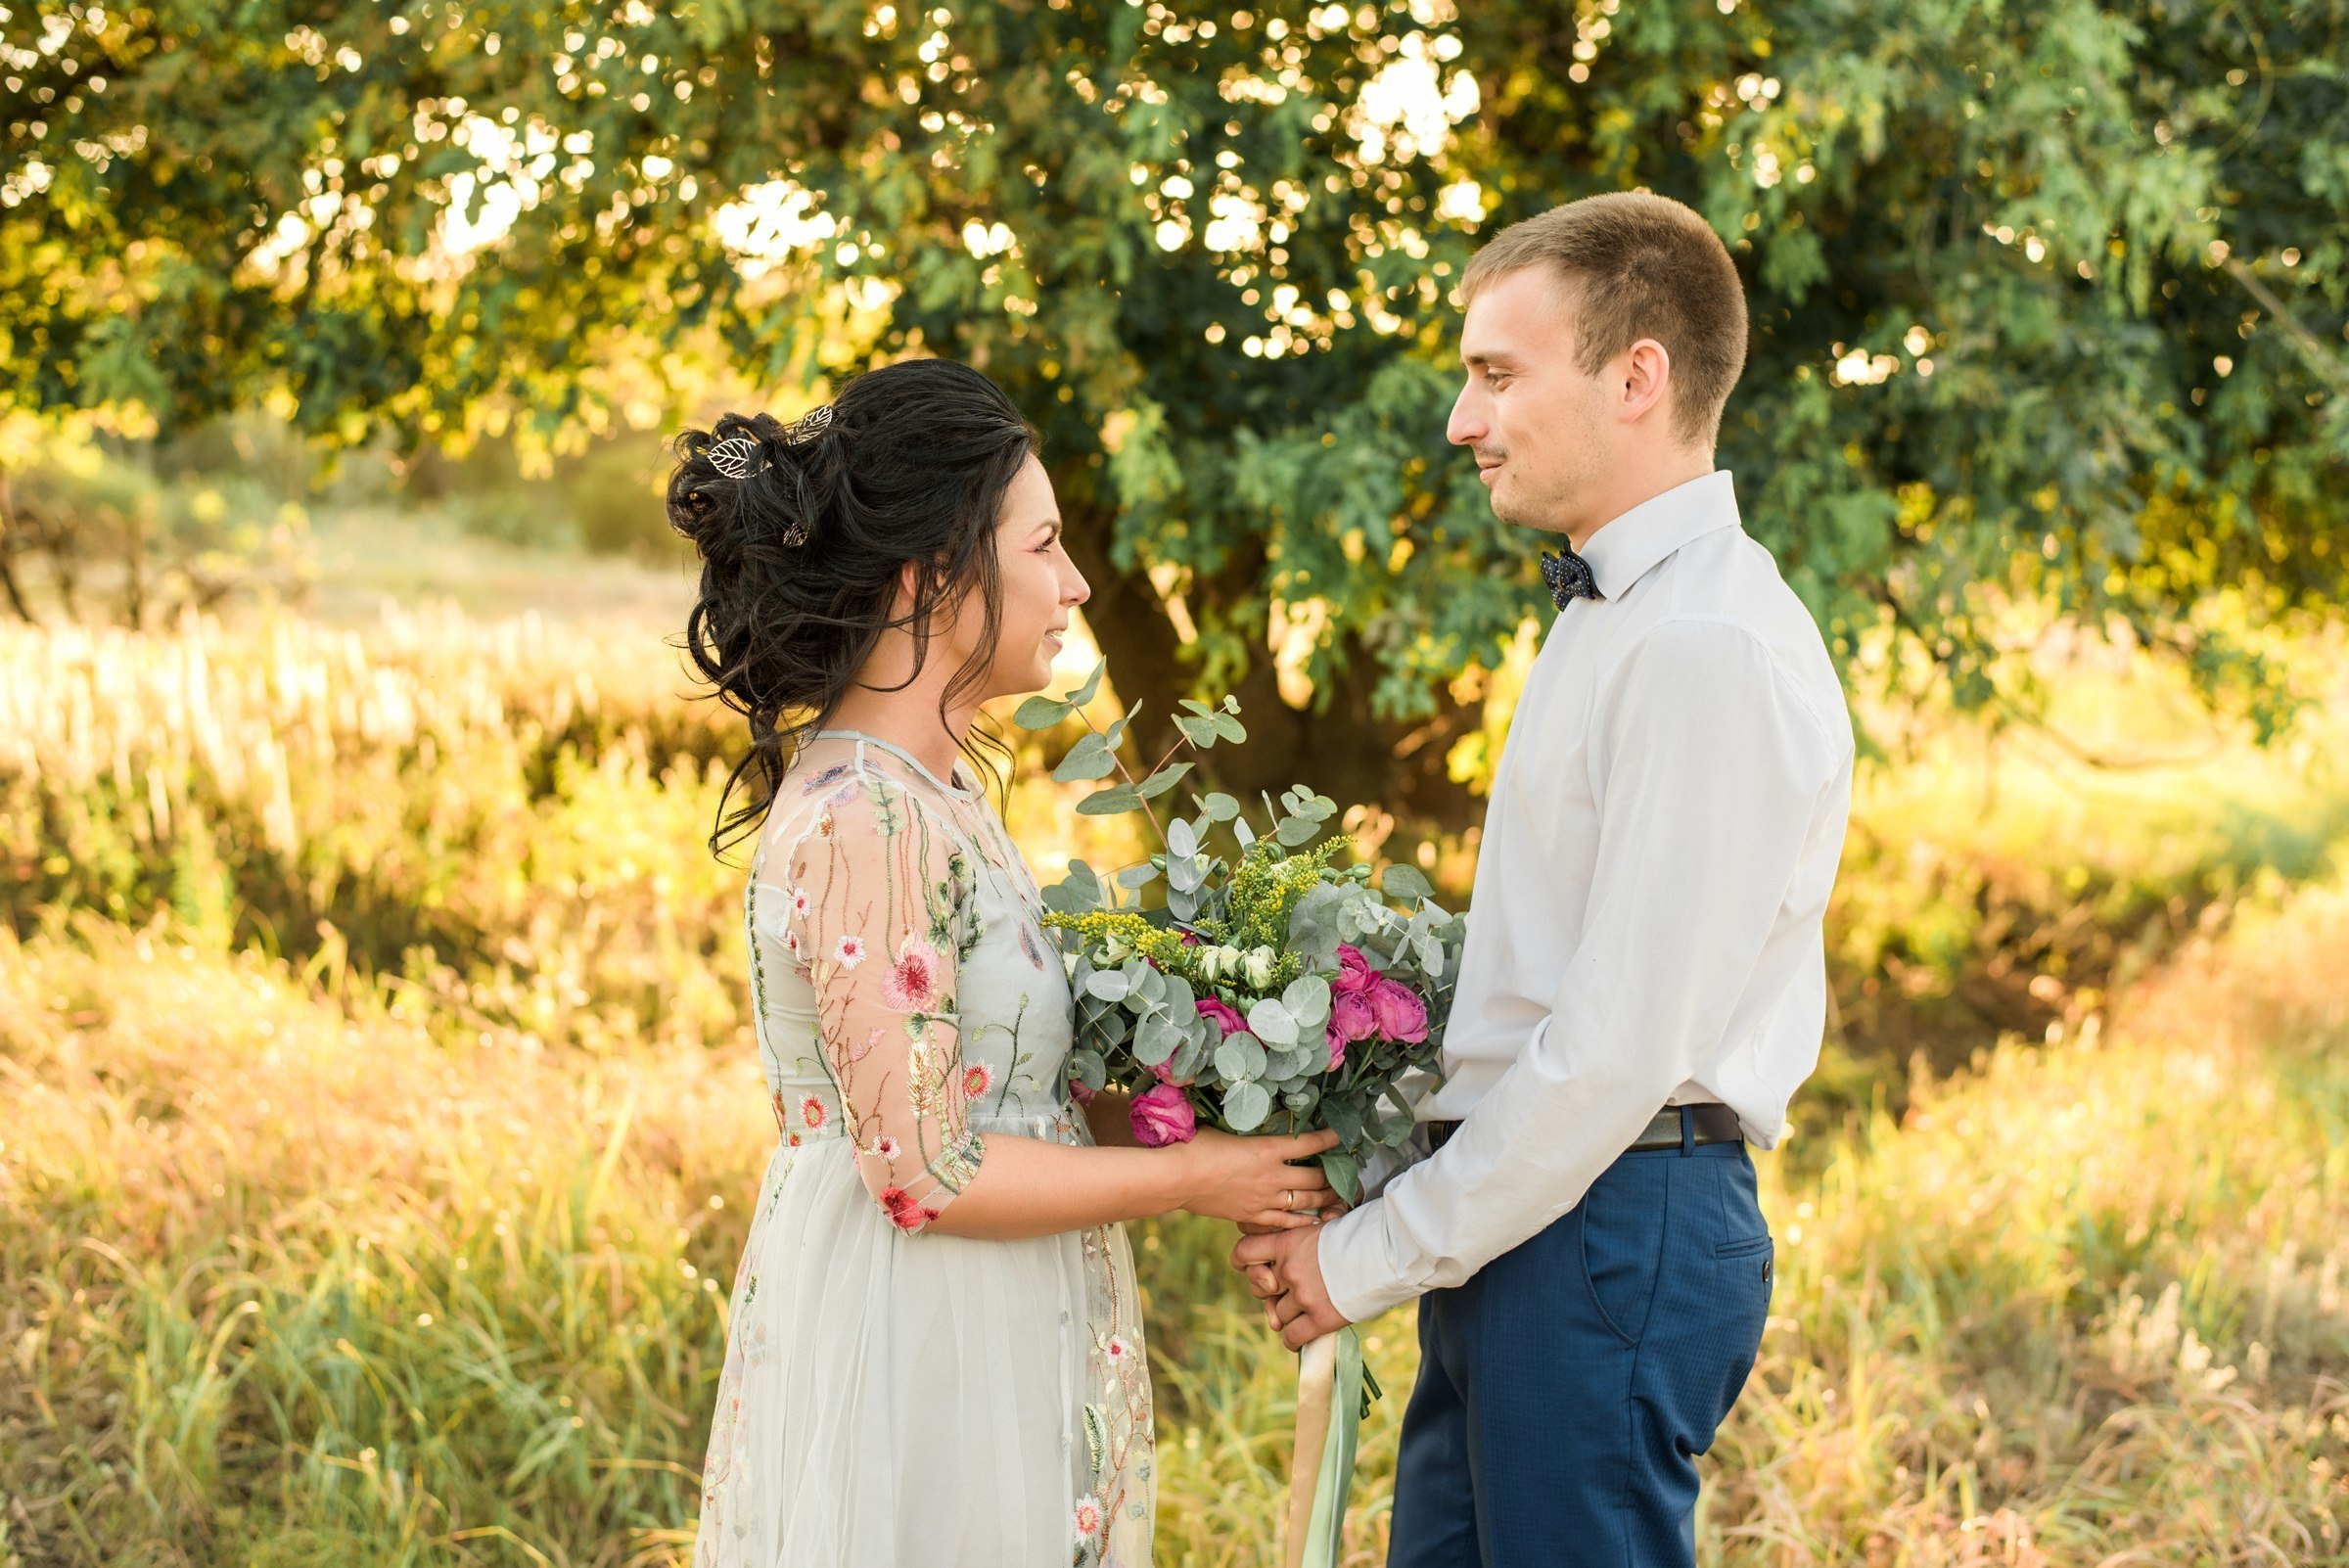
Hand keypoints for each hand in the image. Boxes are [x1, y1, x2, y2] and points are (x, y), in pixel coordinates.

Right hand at [1172, 1127, 1339, 1228]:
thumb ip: (1248, 1130)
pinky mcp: (1253, 1215)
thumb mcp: (1226, 1129)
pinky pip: (1286, 1221)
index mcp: (1267, 1149)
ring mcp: (1264, 1198)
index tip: (1341, 1136)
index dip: (1329, 1139)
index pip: (1309, 1143)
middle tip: (1346, 1173)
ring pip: (1306, 1201)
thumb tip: (1253, 1119)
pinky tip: (1316, 1221)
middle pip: (1315, 1177)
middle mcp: (1272, 1175)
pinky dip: (1304, 1222)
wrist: (1177, 1178)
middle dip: (1333, 1175)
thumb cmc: (1196, 1146)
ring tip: (1338, 1197)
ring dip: (1325, 1199)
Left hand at [1230, 1225, 1350, 1349]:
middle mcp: (1289, 1269)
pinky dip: (1292, 1340)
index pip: (1244, 1252)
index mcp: (1287, 1242)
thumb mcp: (1323, 1227)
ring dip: (1286, 1316)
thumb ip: (1300, 1242)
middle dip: (1270, 1292)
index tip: (1254, 1268)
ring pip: (1277, 1314)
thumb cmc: (1361, 1234)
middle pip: (1260, 1288)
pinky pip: (1292, 1337)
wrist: (1389, 1251)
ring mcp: (1304, 1295)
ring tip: (1302, 1311)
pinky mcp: (1321, 1318)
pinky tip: (1298, 1337)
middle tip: (1287, 1292)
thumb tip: (1286, 1255)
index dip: (1245, 1262)